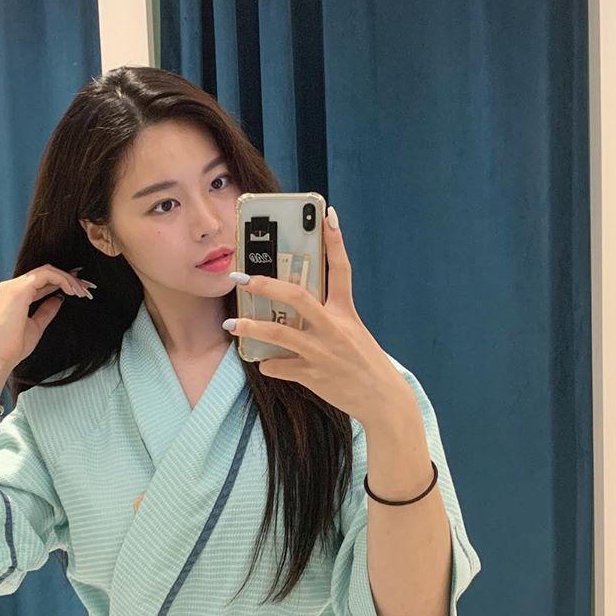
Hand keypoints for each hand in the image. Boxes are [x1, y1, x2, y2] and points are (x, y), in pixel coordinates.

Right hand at [0, 265, 95, 369]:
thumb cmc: (12, 348)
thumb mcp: (35, 326)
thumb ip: (46, 310)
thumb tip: (58, 299)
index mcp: (13, 295)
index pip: (41, 281)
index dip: (62, 282)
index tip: (80, 289)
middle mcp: (11, 287)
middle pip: (45, 273)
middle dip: (69, 279)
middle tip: (86, 289)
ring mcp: (13, 286)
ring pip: (47, 271)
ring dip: (68, 279)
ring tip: (82, 292)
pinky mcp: (18, 290)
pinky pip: (46, 275)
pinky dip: (62, 280)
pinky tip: (73, 291)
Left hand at [226, 209, 406, 424]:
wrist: (382, 399)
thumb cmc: (364, 363)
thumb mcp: (353, 333)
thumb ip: (328, 319)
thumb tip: (296, 311)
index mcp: (346, 313)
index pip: (342, 270)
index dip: (335, 242)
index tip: (327, 215)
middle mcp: (334, 328)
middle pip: (297, 297)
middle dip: (266, 284)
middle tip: (242, 277)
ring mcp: (322, 352)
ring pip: (279, 334)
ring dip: (252, 328)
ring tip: (233, 324)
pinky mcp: (313, 375)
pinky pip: (280, 367)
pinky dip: (269, 365)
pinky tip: (265, 364)